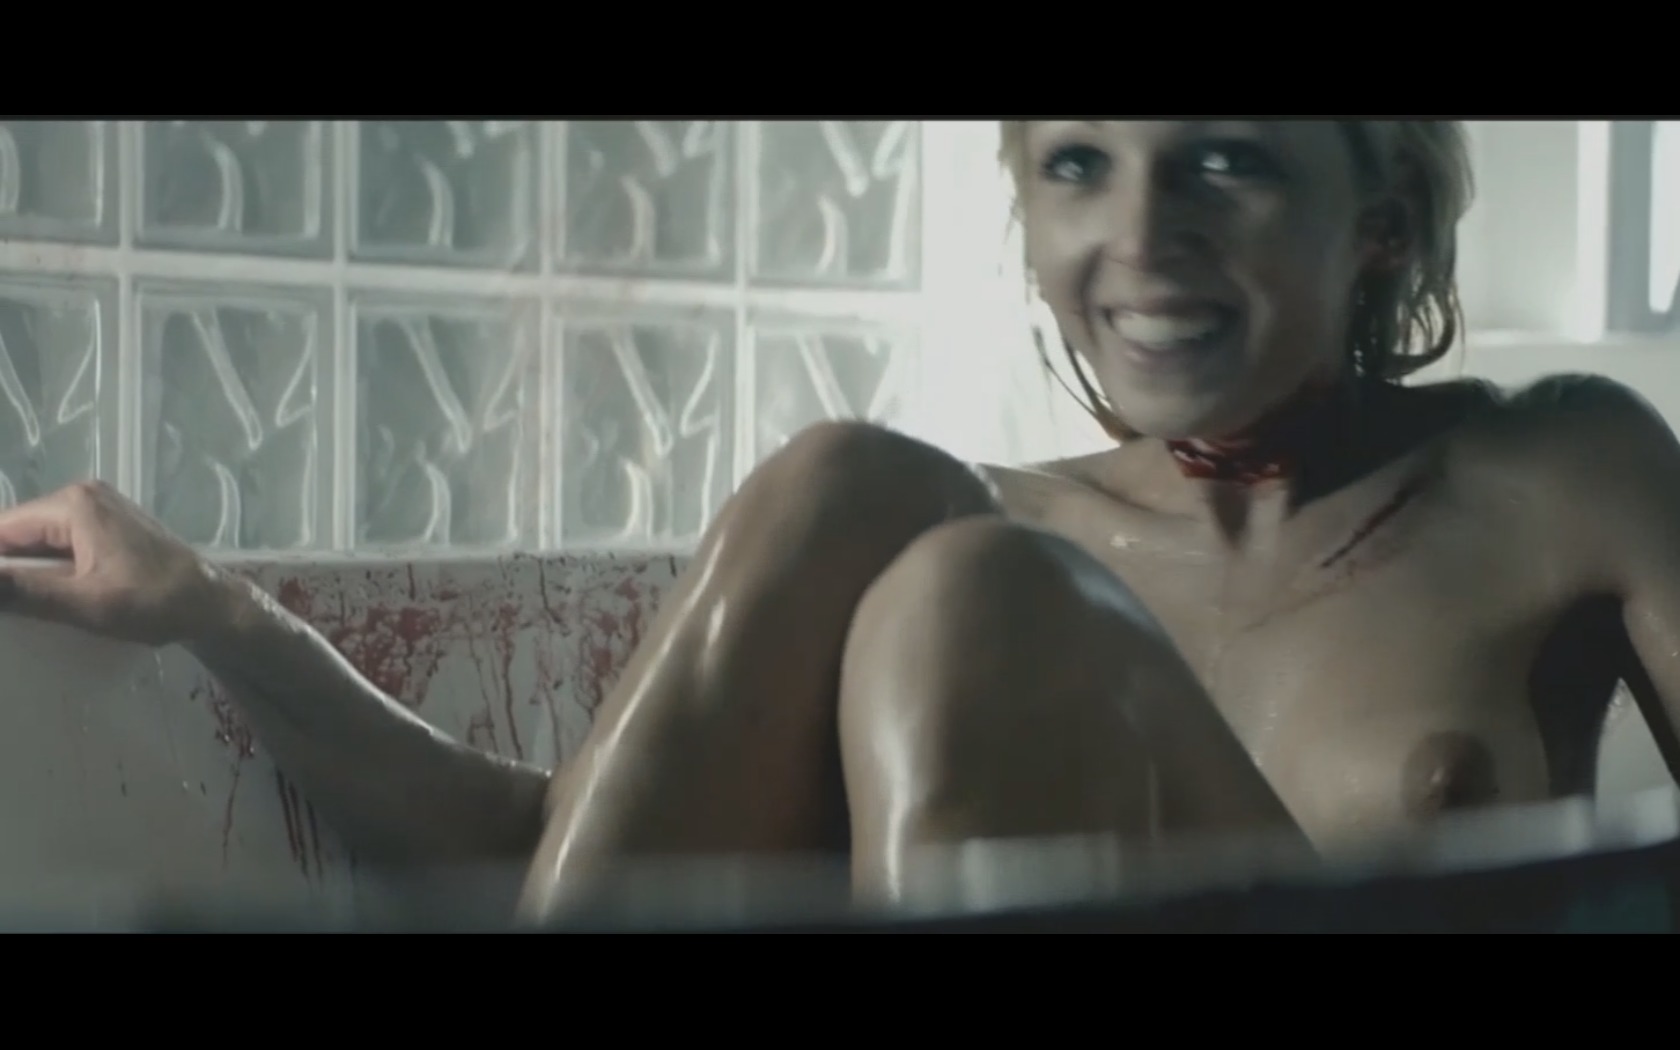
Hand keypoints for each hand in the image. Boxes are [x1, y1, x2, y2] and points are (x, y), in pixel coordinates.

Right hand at [0, 481, 222, 646]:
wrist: (214, 605)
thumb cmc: (155, 602)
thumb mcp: (84, 603)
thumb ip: (23, 592)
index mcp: (74, 504)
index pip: (2, 528)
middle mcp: (84, 495)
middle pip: (19, 532)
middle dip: (7, 568)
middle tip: (9, 606)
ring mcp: (101, 509)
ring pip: (40, 540)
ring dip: (27, 571)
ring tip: (21, 605)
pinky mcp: (112, 528)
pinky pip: (64, 544)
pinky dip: (51, 569)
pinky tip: (47, 597)